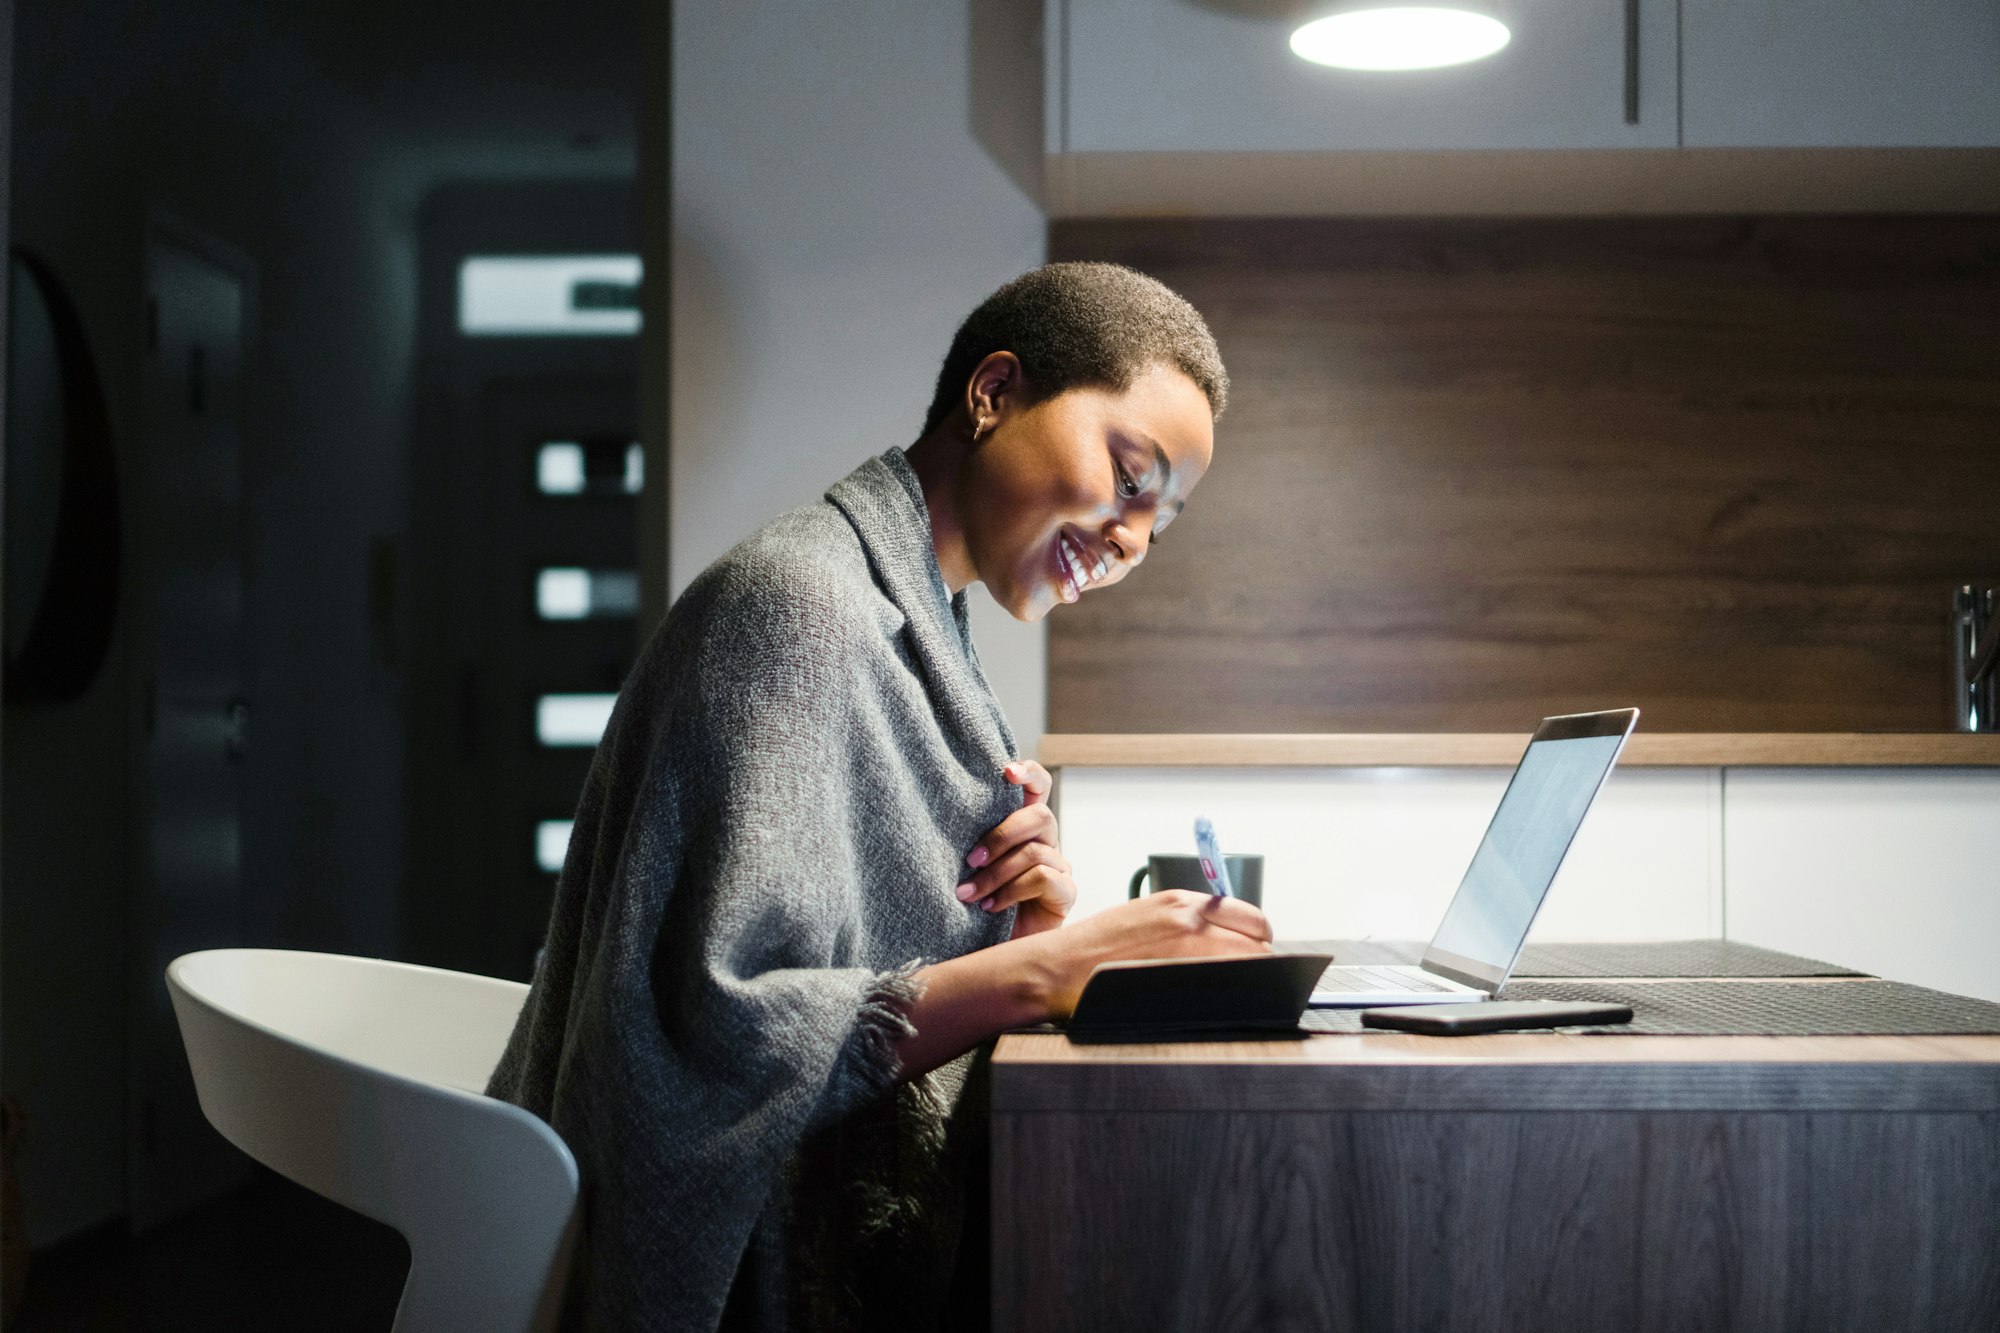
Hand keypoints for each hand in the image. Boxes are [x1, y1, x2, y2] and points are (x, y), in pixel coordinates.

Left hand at [958, 760, 1074, 936]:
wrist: (994, 952)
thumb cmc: (977, 905)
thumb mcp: (971, 867)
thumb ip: (973, 843)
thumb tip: (944, 819)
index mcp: (1023, 826)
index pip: (1038, 786)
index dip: (1028, 773)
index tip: (1005, 772)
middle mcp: (1045, 840)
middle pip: (1040, 815)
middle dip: (1002, 835)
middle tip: (971, 858)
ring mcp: (1059, 866)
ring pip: (1035, 850)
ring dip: (997, 872)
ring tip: (969, 893)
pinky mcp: (1066, 892)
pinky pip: (1044, 876)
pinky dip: (1012, 890)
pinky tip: (991, 907)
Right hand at [1037, 890, 1273, 1015]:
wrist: (1059, 966)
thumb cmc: (1095, 948)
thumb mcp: (1144, 918)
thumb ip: (1184, 924)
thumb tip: (1220, 940)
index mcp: (1181, 902)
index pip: (1249, 917)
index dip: (1253, 940)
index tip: (1248, 955)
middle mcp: (1190, 918)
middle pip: (1258, 941)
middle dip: (1258, 961)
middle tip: (1246, 979)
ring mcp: (1187, 947)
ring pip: (1251, 965)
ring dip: (1249, 980)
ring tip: (1233, 992)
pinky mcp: (1180, 976)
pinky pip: (1229, 987)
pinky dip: (1233, 995)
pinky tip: (1216, 1002)